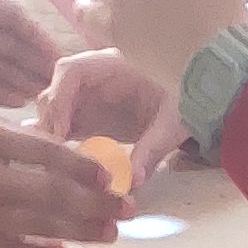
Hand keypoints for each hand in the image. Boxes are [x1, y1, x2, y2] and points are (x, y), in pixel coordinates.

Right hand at [41, 47, 185, 184]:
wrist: (197, 98)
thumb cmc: (186, 100)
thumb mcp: (172, 124)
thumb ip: (152, 149)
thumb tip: (134, 181)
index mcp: (113, 66)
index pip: (71, 71)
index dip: (59, 100)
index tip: (60, 134)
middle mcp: (95, 77)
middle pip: (56, 90)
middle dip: (50, 122)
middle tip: (56, 158)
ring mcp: (89, 96)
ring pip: (55, 108)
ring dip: (52, 135)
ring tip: (60, 166)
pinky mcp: (90, 115)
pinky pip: (65, 125)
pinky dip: (61, 143)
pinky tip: (64, 167)